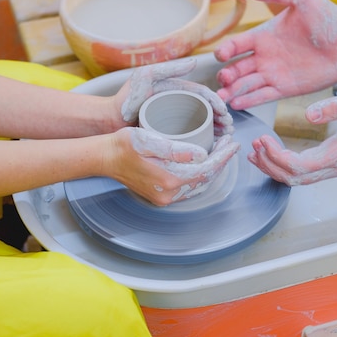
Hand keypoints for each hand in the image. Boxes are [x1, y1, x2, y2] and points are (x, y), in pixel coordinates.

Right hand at [111, 127, 239, 205]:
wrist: (104, 158)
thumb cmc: (123, 145)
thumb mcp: (148, 139)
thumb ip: (175, 149)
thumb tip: (201, 155)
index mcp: (169, 179)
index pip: (207, 170)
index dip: (223, 156)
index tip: (233, 143)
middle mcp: (168, 194)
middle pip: (206, 180)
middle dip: (221, 162)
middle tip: (230, 144)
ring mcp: (164, 197)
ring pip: (199, 185)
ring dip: (212, 169)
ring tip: (220, 151)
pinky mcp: (161, 196)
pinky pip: (188, 188)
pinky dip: (200, 176)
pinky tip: (204, 163)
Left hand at [117, 59, 233, 135]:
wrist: (109, 120)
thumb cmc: (126, 98)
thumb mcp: (146, 77)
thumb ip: (169, 67)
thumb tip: (195, 62)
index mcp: (177, 91)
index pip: (204, 97)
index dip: (217, 104)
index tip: (226, 114)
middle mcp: (178, 106)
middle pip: (206, 113)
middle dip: (222, 121)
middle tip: (230, 131)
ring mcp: (174, 122)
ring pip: (201, 127)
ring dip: (216, 133)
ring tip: (224, 140)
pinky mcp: (168, 136)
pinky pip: (189, 140)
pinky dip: (202, 144)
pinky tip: (209, 152)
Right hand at [213, 0, 336, 109]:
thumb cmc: (329, 16)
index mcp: (264, 36)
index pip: (237, 45)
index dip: (226, 50)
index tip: (222, 55)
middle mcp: (265, 57)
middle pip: (237, 68)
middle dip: (226, 75)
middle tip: (223, 79)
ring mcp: (274, 74)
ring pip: (246, 85)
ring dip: (232, 91)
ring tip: (223, 97)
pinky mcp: (285, 88)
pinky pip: (262, 96)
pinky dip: (249, 100)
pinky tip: (236, 103)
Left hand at [248, 79, 336, 184]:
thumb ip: (336, 106)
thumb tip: (310, 116)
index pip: (300, 167)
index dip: (277, 157)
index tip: (263, 140)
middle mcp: (336, 166)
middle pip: (294, 179)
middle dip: (270, 165)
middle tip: (253, 146)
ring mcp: (335, 166)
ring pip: (297, 179)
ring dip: (273, 167)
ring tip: (255, 152)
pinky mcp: (332, 161)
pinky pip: (303, 171)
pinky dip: (283, 165)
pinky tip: (270, 153)